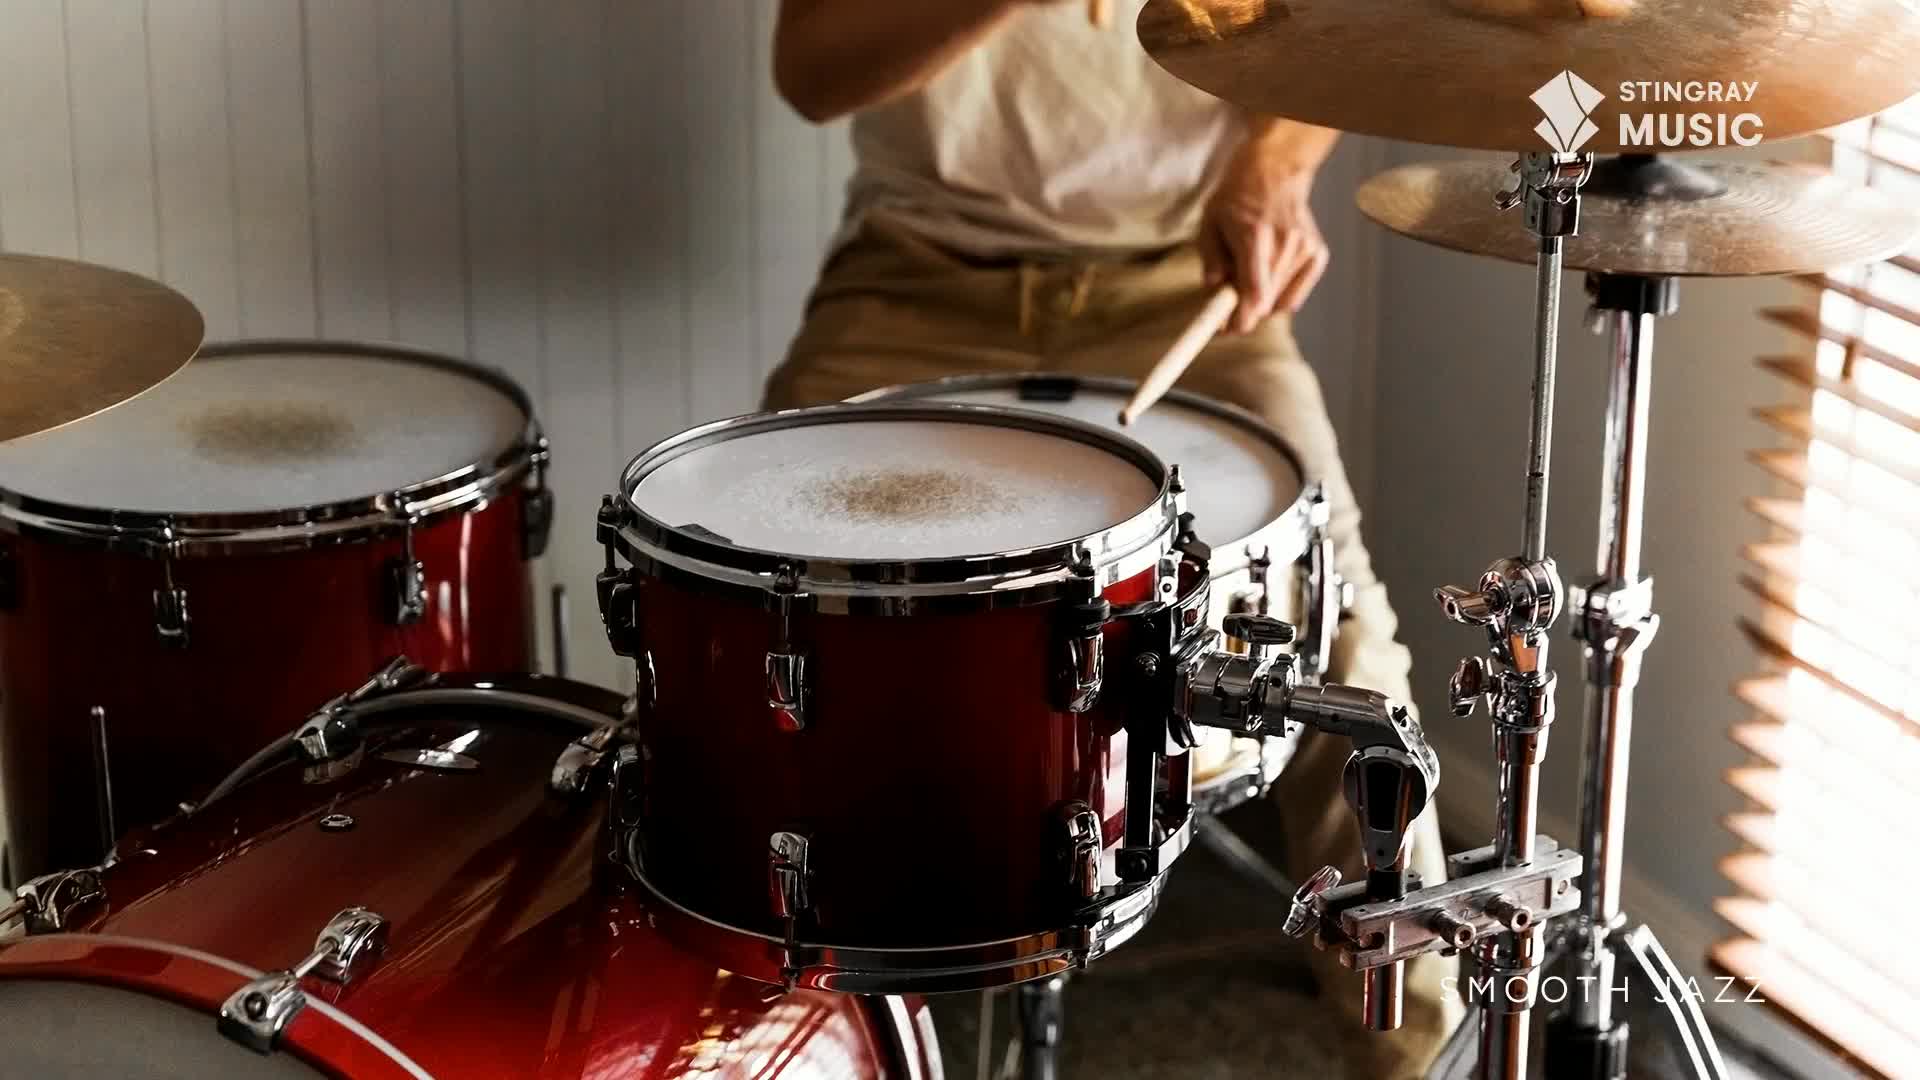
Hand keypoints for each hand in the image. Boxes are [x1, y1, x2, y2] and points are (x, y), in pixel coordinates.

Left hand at [1198, 134, 1330, 332]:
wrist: (1275, 171)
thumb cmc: (1236, 197)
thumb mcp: (1210, 222)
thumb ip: (1211, 259)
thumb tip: (1214, 290)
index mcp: (1255, 236)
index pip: (1254, 292)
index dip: (1240, 319)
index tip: (1225, 330)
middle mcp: (1285, 244)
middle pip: (1265, 304)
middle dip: (1243, 312)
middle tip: (1227, 306)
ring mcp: (1305, 250)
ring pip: (1279, 303)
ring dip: (1260, 301)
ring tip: (1249, 274)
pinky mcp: (1317, 255)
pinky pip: (1295, 297)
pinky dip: (1279, 295)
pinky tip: (1269, 274)